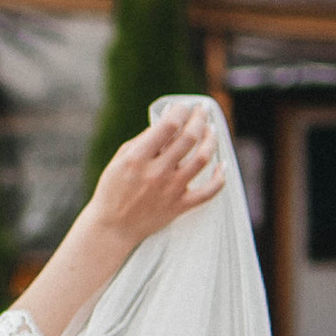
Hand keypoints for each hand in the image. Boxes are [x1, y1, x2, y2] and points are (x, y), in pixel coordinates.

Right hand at [89, 98, 226, 256]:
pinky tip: (223, 165)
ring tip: (211, 130)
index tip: (182, 107)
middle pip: (189, 138)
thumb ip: (143, 140)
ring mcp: (170, 190)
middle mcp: (156, 173)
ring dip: (211, 140)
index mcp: (137, 158)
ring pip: (202, 159)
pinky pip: (208, 191)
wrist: (113, 228)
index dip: (180, 111)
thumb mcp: (119, 160)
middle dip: (199, 118)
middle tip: (201, 111)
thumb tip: (167, 122)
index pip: (168, 126)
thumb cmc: (113, 190)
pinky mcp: (179, 206)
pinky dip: (220, 177)